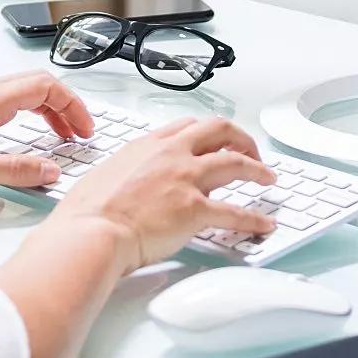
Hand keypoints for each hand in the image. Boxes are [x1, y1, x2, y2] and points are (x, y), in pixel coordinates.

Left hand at [0, 72, 96, 196]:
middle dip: (63, 110)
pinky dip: (22, 118)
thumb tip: (50, 171)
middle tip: (78, 136)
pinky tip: (20, 141)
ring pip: (18, 95)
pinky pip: (0, 105)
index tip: (85, 131)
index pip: (44, 86)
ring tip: (58, 138)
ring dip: (44, 113)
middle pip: (35, 87)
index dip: (73, 106)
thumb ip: (15, 171)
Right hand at [51, 116, 275, 273]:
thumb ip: (127, 172)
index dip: (208, 132)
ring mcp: (186, 179)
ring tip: (269, 178)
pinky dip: (254, 219)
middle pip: (219, 131)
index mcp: (148, 145)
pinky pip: (235, 213)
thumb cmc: (89, 212)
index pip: (188, 126)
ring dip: (258, 170)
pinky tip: (264, 224)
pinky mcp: (195, 209)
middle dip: (242, 138)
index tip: (216, 139)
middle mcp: (171, 155)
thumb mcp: (106, 175)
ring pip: (236, 163)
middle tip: (252, 151)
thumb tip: (130, 182)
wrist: (92, 231)